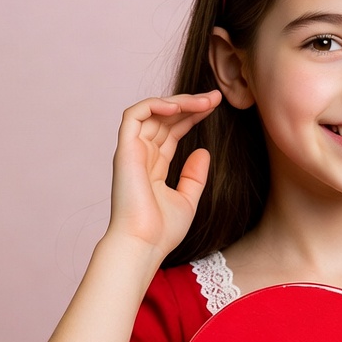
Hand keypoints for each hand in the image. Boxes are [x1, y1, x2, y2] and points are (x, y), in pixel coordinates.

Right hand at [107, 91, 220, 256]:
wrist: (144, 244)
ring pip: (152, 111)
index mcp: (154, 166)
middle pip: (165, 118)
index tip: (215, 107)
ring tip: (205, 101)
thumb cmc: (162, 230)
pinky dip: (155, 104)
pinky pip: (134, 115)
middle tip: (217, 97)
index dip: (192, 115)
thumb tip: (203, 152)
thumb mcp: (188, 200)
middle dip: (191, 104)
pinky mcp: (124, 150)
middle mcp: (141, 155)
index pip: (173, 130)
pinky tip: (179, 106)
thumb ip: (194, 176)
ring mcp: (132, 151)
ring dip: (179, 101)